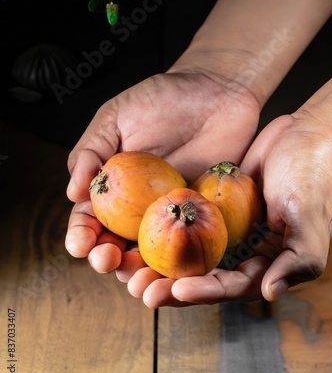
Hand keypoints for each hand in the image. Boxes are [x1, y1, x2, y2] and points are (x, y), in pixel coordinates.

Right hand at [65, 64, 260, 272]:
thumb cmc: (163, 98)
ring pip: (153, 254)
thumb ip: (91, 151)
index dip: (82, 235)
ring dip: (142, 273)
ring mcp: (172, 213)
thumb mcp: (117, 117)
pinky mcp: (204, 215)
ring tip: (138, 281)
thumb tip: (73, 192)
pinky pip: (193, 245)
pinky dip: (183, 264)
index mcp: (114, 187)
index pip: (91, 219)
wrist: (217, 91)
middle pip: (118, 244)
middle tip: (107, 261)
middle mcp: (140, 206)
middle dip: (108, 259)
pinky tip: (177, 275)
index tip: (80, 244)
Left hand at [123, 110, 331, 307]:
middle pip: (203, 278)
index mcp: (268, 265)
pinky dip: (166, 229)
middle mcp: (244, 253)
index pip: (233, 287)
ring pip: (189, 254)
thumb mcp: (310, 218)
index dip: (205, 292)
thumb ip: (298, 259)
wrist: (304, 135)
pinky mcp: (213, 208)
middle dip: (171, 287)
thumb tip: (270, 292)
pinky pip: (187, 222)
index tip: (177, 291)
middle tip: (140, 289)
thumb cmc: (314, 177)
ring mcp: (227, 231)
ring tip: (129, 269)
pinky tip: (140, 233)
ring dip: (161, 264)